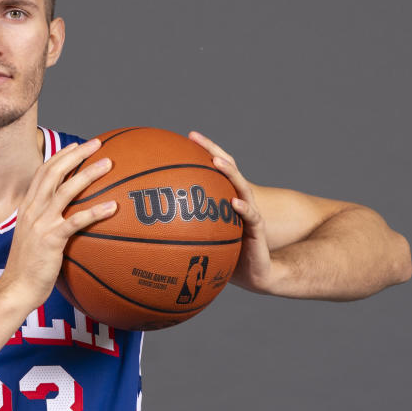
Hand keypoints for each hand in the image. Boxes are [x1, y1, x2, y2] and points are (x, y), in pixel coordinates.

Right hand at [0, 139, 117, 311]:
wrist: (17, 287)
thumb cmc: (29, 265)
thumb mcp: (33, 236)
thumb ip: (47, 221)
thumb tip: (68, 216)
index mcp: (28, 206)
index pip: (43, 172)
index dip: (61, 156)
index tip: (78, 145)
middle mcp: (32, 210)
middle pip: (54, 172)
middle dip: (76, 155)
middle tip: (97, 144)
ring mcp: (40, 223)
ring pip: (66, 191)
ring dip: (88, 175)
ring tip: (108, 164)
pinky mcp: (50, 240)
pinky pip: (76, 221)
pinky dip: (94, 212)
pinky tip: (112, 207)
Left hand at [188, 131, 279, 294]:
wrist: (256, 273)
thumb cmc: (227, 256)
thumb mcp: (203, 241)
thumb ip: (186, 231)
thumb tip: (154, 230)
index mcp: (225, 200)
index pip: (214, 169)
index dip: (202, 151)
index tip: (186, 137)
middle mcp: (238, 199)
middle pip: (227, 168)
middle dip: (211, 150)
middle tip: (194, 137)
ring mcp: (249, 212)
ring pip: (241, 186)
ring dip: (229, 173)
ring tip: (216, 162)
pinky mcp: (257, 229)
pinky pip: (251, 216)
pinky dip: (243, 208)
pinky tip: (234, 203)